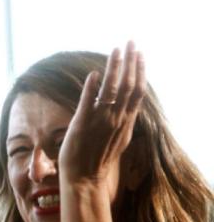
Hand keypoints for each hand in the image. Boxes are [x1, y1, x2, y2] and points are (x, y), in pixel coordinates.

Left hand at [59, 41, 145, 184]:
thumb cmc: (98, 160)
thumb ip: (123, 121)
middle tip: (130, 43)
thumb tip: (127, 108)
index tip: (140, 55)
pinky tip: (94, 74)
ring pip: (111, 89)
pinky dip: (92, 87)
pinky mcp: (81, 124)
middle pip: (128, 85)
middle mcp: (115, 119)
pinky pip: (88, 102)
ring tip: (116, 50)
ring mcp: (99, 121)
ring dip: (114, 68)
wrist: (84, 179)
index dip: (140, 71)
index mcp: (125, 122)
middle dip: (130, 62)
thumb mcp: (119, 139)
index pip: (137, 91)